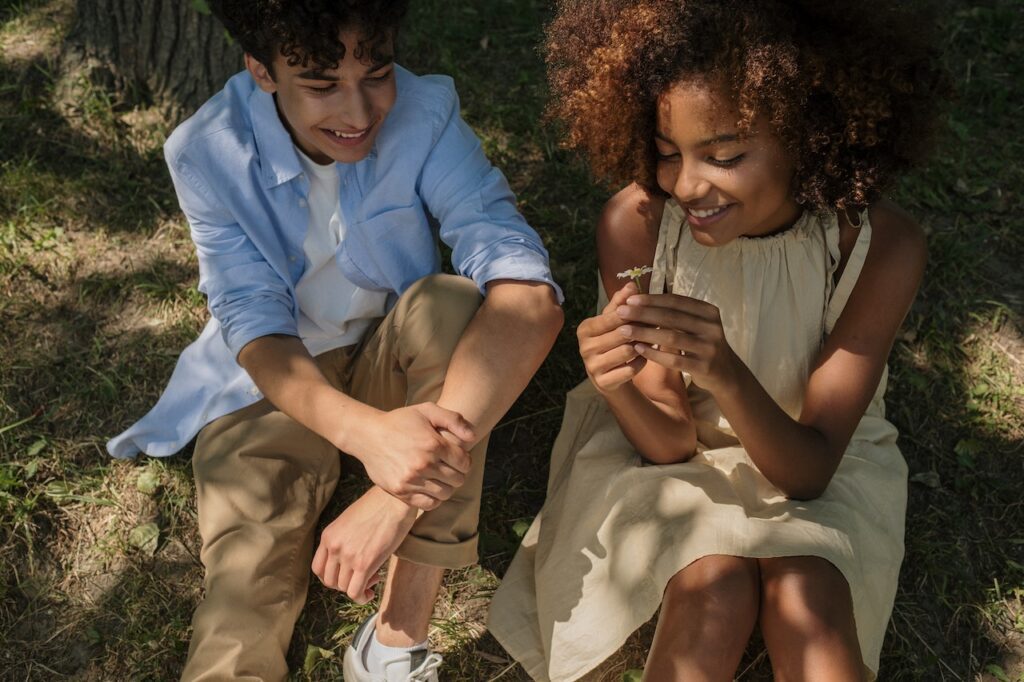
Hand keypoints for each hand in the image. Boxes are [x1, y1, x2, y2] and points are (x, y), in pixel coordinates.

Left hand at [311, 486, 415, 602]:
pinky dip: (362, 597)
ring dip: (357, 588)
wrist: (394, 499)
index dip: (331, 577)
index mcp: (328, 536)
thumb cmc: (378, 507)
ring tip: (372, 578)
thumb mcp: (350, 521)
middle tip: (362, 578)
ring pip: (343, 588)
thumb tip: (349, 559)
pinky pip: (355, 592)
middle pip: (330, 581)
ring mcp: (348, 556)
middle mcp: (334, 547)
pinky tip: (371, 591)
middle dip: (345, 584)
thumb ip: (343, 539)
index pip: (318, 569)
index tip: (345, 575)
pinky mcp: (364, 564)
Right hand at [344, 403, 474, 510]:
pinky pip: (429, 504)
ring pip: (445, 494)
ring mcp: (411, 480)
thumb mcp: (427, 410)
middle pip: (458, 480)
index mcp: (433, 444)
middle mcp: (423, 464)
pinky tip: (430, 487)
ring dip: (447, 486)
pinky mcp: (401, 491)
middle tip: (449, 467)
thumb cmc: (400, 421)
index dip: (465, 460)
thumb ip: (454, 419)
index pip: (464, 462)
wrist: (368, 435)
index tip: (457, 458)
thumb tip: (473, 437)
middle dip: (458, 474)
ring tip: (440, 477)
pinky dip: (434, 499)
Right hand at [576, 282, 647, 393]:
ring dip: (642, 346)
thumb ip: (621, 303)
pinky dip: (641, 363)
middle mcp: (584, 347)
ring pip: (627, 351)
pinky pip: (631, 370)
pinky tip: (643, 358)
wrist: (607, 376)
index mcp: (585, 329)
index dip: (633, 313)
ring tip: (650, 342)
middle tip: (657, 327)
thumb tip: (631, 285)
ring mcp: (592, 366)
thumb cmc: (612, 342)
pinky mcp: (603, 382)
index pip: (612, 317)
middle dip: (641, 330)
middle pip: (622, 334)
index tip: (649, 311)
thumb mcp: (614, 321)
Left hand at [616, 293, 739, 392]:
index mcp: (708, 311)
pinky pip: (674, 360)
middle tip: (620, 312)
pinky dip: (654, 354)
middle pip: (671, 317)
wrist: (724, 373)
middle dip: (643, 314)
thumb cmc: (701, 344)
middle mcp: (712, 327)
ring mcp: (709, 348)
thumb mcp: (695, 324)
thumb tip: (639, 298)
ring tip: (623, 331)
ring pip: (671, 338)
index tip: (630, 299)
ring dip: (645, 333)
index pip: (675, 301)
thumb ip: (674, 313)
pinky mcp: (704, 367)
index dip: (652, 299)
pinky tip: (638, 349)